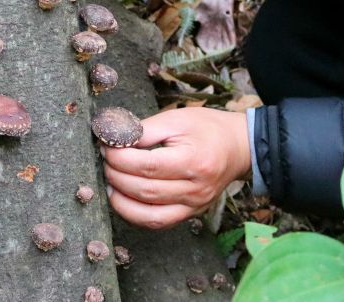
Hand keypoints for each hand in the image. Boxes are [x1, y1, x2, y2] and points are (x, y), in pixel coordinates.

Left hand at [103, 107, 251, 228]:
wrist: (238, 147)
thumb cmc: (207, 129)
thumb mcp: (176, 120)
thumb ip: (144, 130)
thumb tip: (114, 139)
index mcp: (192, 161)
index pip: (147, 166)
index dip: (120, 158)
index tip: (106, 146)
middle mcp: (195, 189)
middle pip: (145, 190)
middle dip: (116, 176)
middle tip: (105, 160)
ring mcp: (194, 206)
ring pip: (149, 214)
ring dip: (121, 200)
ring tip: (110, 181)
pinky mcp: (190, 214)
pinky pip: (158, 222)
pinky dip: (135, 215)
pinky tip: (123, 199)